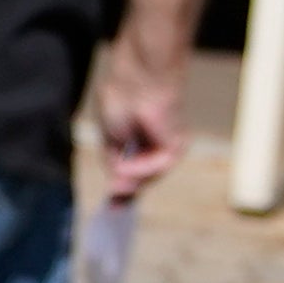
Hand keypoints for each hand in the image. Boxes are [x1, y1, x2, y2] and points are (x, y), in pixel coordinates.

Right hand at [91, 47, 185, 199]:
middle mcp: (156, 144)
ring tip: (117, 179)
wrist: (136, 74)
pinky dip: (141, 168)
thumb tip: (117, 190)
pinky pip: (157, 166)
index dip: (123, 190)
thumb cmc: (122, 97)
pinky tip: (126, 166)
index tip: (112, 208)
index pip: (134, 170)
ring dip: (132, 179)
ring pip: (150, 175)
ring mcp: (166, 145)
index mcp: (140, 139)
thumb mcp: (109, 136)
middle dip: (128, 192)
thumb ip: (115, 164)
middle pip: (144, 178)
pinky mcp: (173, 143)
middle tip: (114, 204)